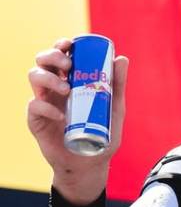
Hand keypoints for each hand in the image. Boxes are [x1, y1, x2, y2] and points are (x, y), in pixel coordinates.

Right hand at [27, 38, 127, 203]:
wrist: (91, 162)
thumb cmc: (103, 132)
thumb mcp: (115, 108)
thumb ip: (118, 85)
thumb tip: (121, 58)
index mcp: (71, 79)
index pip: (61, 56)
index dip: (61, 45)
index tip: (70, 44)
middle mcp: (54, 87)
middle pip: (43, 61)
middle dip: (52, 56)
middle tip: (68, 64)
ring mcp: (44, 102)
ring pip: (34, 77)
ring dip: (49, 78)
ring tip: (67, 89)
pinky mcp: (36, 120)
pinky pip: (34, 106)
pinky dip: (46, 107)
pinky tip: (61, 116)